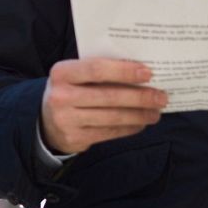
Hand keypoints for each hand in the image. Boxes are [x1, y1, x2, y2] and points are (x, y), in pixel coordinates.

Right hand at [40, 58, 166, 154]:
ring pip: (112, 117)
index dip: (124, 71)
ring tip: (156, 112)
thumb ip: (99, 72)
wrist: (46, 121)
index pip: (96, 69)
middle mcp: (61, 96)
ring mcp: (67, 119)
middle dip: (140, 96)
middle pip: (109, 96)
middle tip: (161, 97)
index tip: (148, 73)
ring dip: (139, 114)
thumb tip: (141, 73)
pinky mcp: (75, 138)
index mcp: (62, 72)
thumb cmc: (70, 90)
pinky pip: (110, 132)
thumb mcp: (75, 76)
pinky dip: (129, 128)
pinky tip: (141, 123)